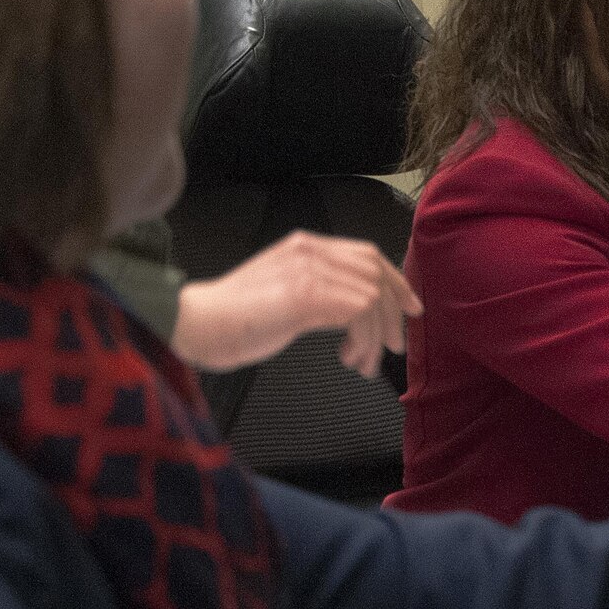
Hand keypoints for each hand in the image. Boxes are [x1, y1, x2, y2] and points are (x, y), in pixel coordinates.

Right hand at [170, 231, 422, 374]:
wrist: (197, 325)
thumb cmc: (235, 320)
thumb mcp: (286, 297)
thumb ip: (320, 294)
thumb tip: (359, 314)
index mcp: (305, 247)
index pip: (367, 254)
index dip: (396, 281)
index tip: (411, 309)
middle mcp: (309, 251)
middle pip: (376, 271)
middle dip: (393, 312)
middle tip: (392, 345)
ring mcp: (306, 270)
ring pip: (371, 295)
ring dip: (375, 335)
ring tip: (361, 362)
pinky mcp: (304, 295)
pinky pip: (359, 312)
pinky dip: (363, 339)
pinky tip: (348, 357)